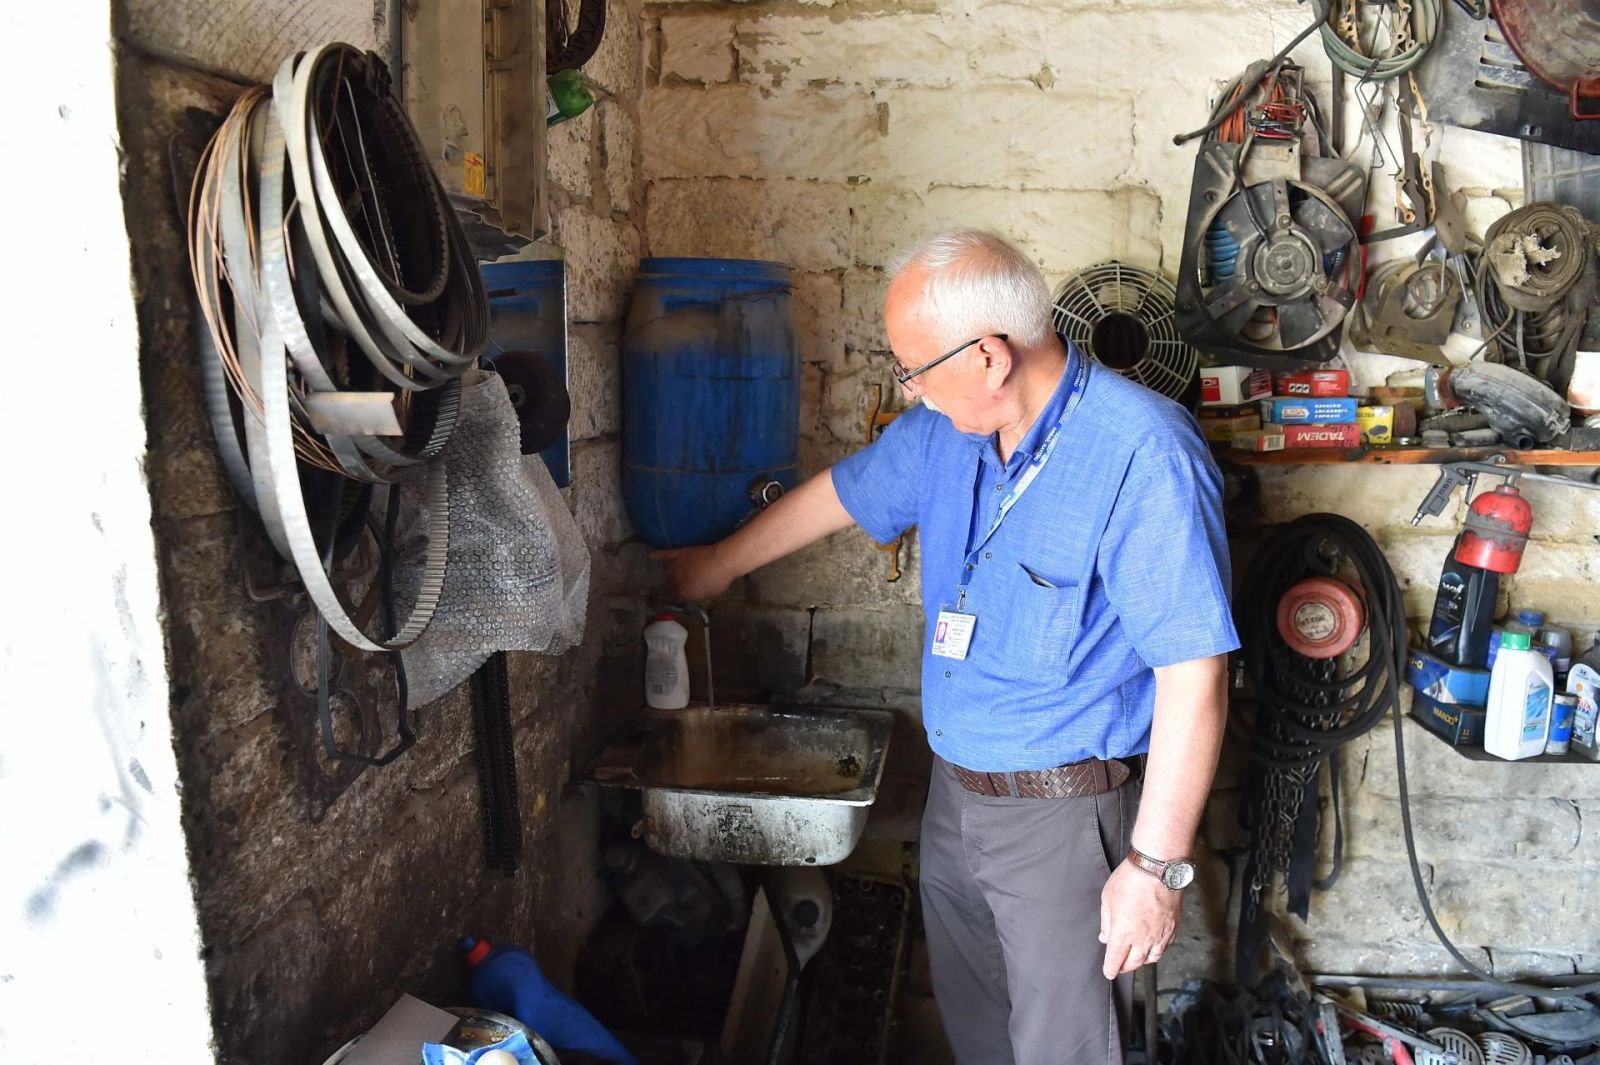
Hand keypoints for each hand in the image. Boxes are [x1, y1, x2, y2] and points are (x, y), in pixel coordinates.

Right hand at [654, 544, 732, 600]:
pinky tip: (652, 555)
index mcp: (684, 593)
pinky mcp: (679, 553)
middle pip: (669, 585)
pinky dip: (658, 555)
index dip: (677, 596)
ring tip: (665, 574)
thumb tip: (697, 595)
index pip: (675, 597)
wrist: (722, 561)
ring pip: (665, 571)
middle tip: (675, 585)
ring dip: (666, 574)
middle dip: (671, 586)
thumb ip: (701, 595)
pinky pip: (665, 554)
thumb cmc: (720, 579)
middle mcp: (676, 580)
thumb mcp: (712, 594)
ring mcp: (676, 566)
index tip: (678, 596)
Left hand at [1099, 859, 1181, 978]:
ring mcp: (1160, 935)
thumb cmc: (1130, 880)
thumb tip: (1105, 936)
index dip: (1110, 969)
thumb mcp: (1108, 898)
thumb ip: (1106, 922)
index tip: (1108, 972)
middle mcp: (1143, 939)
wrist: (1158, 869)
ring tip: (1136, 958)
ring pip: (1151, 958)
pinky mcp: (1172, 928)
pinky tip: (1153, 946)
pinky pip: (1164, 947)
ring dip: (1141, 961)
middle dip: (1125, 967)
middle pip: (1134, 963)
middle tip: (1120, 966)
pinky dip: (1156, 950)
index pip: (1115, 961)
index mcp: (1123, 934)